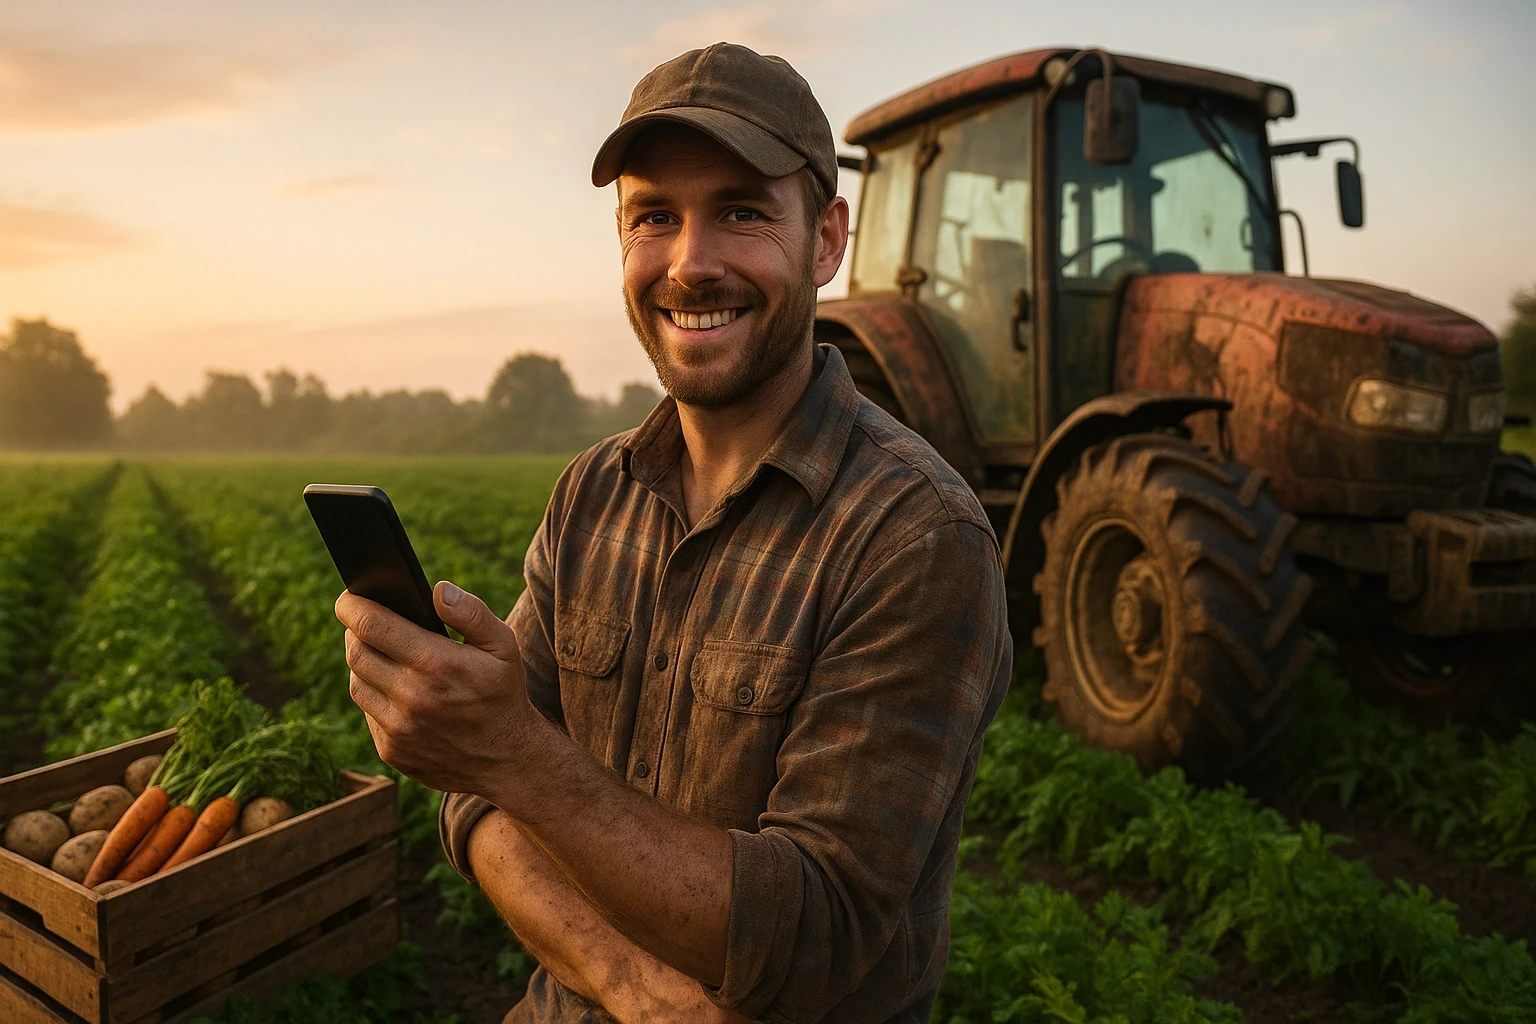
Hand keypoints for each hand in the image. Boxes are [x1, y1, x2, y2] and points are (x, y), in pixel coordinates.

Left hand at [337, 581, 547, 797]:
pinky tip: (395, 690)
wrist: (508, 760)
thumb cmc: (503, 694)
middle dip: (354, 632)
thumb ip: (471, 613)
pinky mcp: (392, 751)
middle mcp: (411, 698)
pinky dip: (375, 697)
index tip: (348, 598)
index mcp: (436, 664)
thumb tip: (437, 590)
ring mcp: (398, 729)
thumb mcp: (503, 646)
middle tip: (364, 624)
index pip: (372, 626)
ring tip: (381, 655)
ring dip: (363, 664)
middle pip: (356, 653)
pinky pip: (367, 714)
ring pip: (356, 683)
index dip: (352, 606)